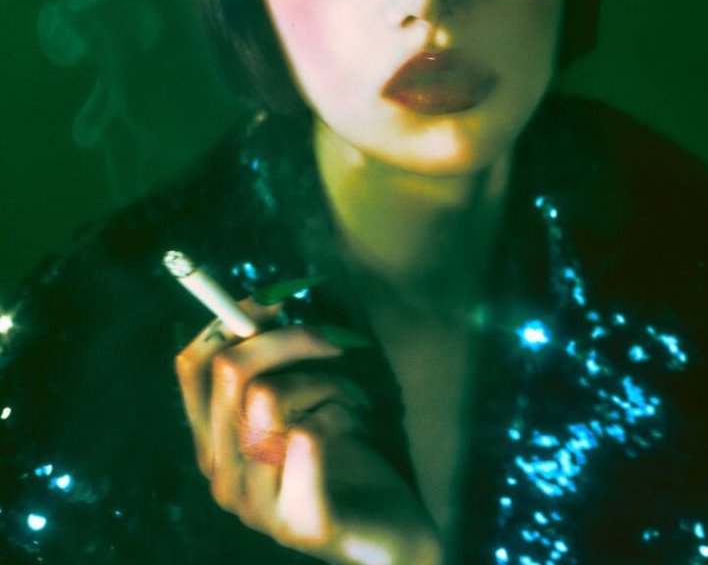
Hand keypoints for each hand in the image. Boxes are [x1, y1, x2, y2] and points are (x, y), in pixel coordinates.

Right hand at [174, 299, 442, 564]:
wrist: (388, 535)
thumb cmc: (345, 456)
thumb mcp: (300, 403)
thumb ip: (272, 366)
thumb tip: (264, 304)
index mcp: (215, 443)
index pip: (192, 366)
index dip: (228, 319)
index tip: (273, 300)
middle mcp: (222, 476)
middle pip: (230, 371)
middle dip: (288, 338)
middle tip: (331, 338)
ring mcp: (255, 505)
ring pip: (270, 396)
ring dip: (322, 383)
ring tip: (348, 401)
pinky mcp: (300, 521)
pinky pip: (306, 438)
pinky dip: (338, 414)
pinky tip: (353, 429)